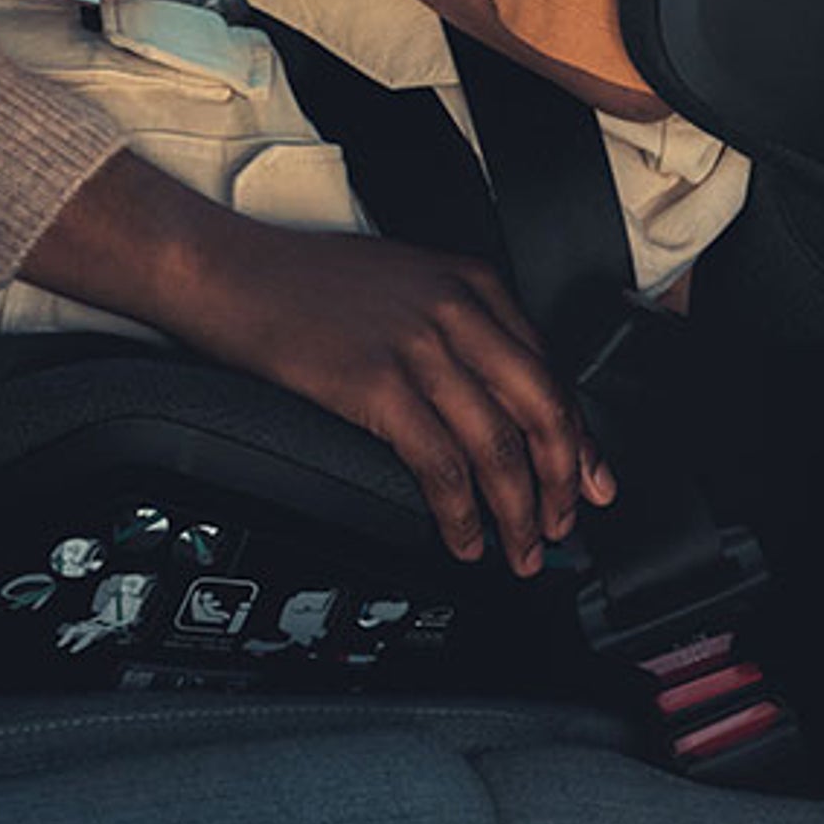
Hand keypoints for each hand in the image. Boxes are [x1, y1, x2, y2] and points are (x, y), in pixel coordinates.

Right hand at [185, 222, 616, 572]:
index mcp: (473, 283)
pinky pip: (441, 465)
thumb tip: (497, 402)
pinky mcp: (378, 386)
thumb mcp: (407, 282)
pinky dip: (461, 514)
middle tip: (565, 525)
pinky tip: (464, 539)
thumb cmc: (307, 283)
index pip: (550, 371)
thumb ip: (460, 328)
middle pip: (541, 410)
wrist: (232, 273)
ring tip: (521, 550)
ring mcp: (420, 347)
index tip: (591, 479)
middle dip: (563, 480)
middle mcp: (458, 311)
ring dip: (518, 511)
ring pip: (499, 445)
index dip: (578, 438)